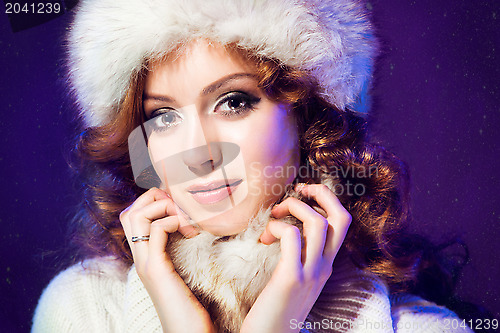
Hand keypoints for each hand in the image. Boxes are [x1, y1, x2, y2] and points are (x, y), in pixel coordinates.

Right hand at [119, 187, 214, 332]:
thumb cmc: (191, 306)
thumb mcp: (183, 272)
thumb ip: (179, 252)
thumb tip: (192, 231)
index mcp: (146, 256)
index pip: (131, 216)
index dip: (152, 202)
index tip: (179, 208)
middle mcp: (140, 257)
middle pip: (128, 211)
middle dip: (154, 198)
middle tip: (180, 208)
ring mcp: (145, 263)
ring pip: (135, 215)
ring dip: (163, 207)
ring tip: (186, 219)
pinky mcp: (156, 269)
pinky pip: (156, 230)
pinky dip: (173, 221)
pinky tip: (189, 232)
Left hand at [240, 184, 351, 332]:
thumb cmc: (277, 306)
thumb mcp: (295, 276)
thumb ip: (298, 254)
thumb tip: (288, 228)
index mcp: (326, 263)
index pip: (342, 222)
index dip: (326, 199)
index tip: (303, 194)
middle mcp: (324, 266)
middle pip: (341, 217)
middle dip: (321, 192)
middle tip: (298, 190)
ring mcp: (311, 272)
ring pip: (317, 222)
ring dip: (294, 208)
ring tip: (275, 216)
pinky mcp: (291, 278)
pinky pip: (292, 237)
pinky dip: (278, 227)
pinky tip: (265, 238)